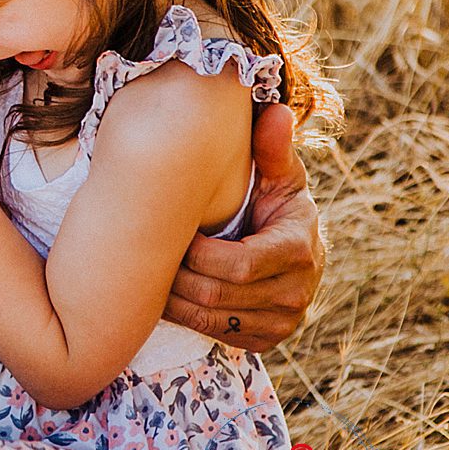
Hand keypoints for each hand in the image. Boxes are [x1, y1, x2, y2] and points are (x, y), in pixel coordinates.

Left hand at [163, 103, 325, 351]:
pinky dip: (185, 317)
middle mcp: (297, 292)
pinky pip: (216, 335)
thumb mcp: (277, 174)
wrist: (292, 245)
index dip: (198, 255)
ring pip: (211, 319)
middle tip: (150, 251)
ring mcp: (285, 320)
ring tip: (151, 271)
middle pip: (217, 295)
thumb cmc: (272, 201)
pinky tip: (166, 294)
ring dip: (174, 299)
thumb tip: (274, 111)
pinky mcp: (268, 338)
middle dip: (177, 276)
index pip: (238, 266)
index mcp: (298, 249)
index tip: (178, 233)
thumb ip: (272, 148)